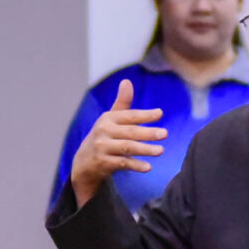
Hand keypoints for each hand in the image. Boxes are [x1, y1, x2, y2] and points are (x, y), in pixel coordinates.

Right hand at [69, 78, 165, 206]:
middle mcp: (103, 131)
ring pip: (127, 148)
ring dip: (145, 149)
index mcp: (108, 119)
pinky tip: (148, 167)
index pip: (129, 115)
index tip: (160, 113)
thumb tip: (127, 81)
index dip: (144, 115)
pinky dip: (135, 165)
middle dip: (148, 133)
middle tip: (165, 133)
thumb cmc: (104, 137)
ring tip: (161, 151)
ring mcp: (102, 148)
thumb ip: (122, 103)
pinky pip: (122, 163)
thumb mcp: (110, 120)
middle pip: (130, 132)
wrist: (83, 163)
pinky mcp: (103, 163)